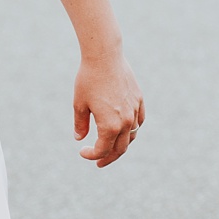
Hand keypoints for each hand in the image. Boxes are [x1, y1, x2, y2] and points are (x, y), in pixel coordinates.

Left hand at [74, 42, 144, 167]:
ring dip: (121, 144)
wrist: (104, 55)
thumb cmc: (88, 79)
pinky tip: (126, 130)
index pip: (102, 150)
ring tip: (112, 147)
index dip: (91, 155)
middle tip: (99, 162)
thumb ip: (81, 124)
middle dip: (108, 157)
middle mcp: (125, 121)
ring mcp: (134, 110)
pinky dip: (133, 129)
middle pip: (120, 149)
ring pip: (132, 136)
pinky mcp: (138, 99)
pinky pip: (138, 121)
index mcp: (109, 126)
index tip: (82, 151)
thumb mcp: (79, 104)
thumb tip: (80, 139)